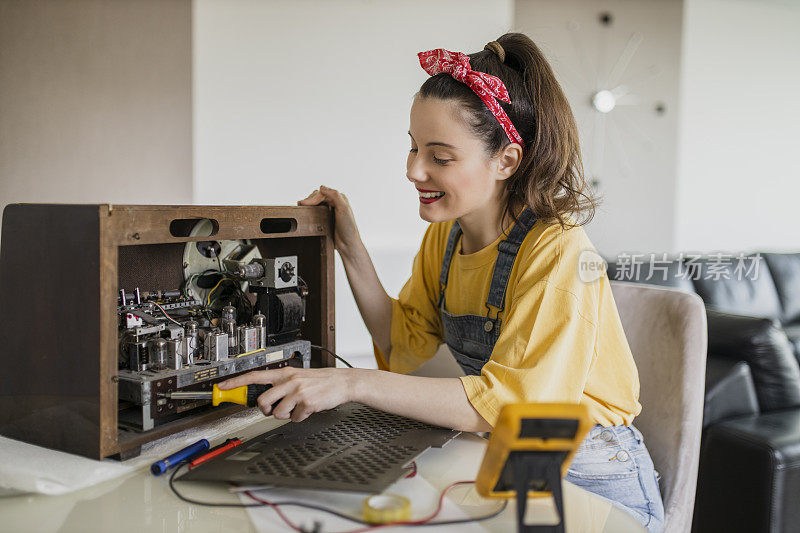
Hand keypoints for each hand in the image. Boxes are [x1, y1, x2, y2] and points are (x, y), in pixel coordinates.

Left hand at [217, 367, 356, 421]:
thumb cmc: (319, 381)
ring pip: (278, 413)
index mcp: (284, 373)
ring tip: (296, 408)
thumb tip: (264, 398)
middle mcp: (289, 380)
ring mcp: (298, 391)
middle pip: (263, 401)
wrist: (341, 382)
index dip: (235, 382)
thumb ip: (281, 384)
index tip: (222, 386)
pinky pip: (294, 418)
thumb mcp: (297, 377)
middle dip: (266, 410)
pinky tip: (307, 409)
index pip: (254, 376)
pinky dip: (300, 418)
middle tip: (274, 410)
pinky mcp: (307, 402)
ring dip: (286, 415)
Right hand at [297, 185, 362, 256]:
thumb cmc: (348, 228)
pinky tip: (305, 213)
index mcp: (340, 198)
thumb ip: (335, 196)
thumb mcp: (344, 209)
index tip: (305, 204)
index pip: (323, 193)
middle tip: (301, 205)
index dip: (313, 198)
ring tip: (301, 207)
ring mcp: (329, 211)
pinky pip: (315, 211)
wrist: (347, 244)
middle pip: (317, 197)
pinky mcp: (325, 218)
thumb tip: (322, 187)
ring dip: (308, 204)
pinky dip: (309, 210)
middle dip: (309, 199)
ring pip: (315, 203)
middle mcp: (334, 203)